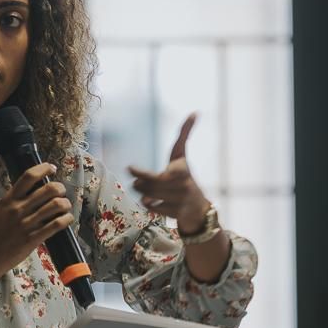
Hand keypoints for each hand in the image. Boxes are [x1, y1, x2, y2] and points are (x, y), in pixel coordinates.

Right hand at [0, 162, 73, 282]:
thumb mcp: (0, 211)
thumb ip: (14, 200)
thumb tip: (30, 190)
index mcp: (9, 200)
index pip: (29, 176)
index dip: (44, 168)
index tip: (52, 168)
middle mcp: (18, 209)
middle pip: (48, 189)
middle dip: (60, 188)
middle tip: (61, 192)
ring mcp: (27, 224)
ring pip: (56, 205)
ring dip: (65, 204)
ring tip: (64, 207)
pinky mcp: (34, 238)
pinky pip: (56, 224)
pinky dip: (66, 219)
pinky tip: (66, 219)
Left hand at [127, 112, 210, 234]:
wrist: (198, 206)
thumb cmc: (185, 174)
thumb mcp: (182, 155)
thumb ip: (185, 134)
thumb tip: (195, 112)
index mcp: (182, 171)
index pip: (157, 175)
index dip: (141, 173)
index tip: (129, 168)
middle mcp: (182, 187)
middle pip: (149, 187)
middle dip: (139, 184)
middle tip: (136, 181)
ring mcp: (179, 202)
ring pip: (148, 198)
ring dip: (142, 194)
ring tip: (144, 190)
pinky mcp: (175, 214)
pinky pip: (152, 210)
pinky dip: (149, 206)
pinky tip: (154, 202)